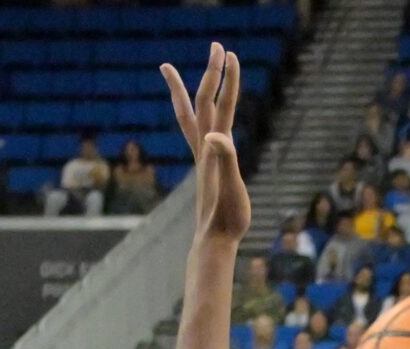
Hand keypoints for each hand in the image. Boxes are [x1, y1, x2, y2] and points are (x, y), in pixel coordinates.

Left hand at [163, 47, 248, 244]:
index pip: (221, 106)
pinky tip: (204, 117)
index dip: (227, 80)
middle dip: (212, 73)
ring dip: (189, 90)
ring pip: (194, 115)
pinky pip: (199, 132)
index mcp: (213, 148)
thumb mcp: (231, 188)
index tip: (231, 54)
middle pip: (205, 101)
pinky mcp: (206, 168)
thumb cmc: (226, 219)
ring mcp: (204, 157)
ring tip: (178, 70)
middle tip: (217, 46)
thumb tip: (216, 137)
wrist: (214, 241)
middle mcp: (206, 148)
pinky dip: (199, 117)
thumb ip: (225, 160)